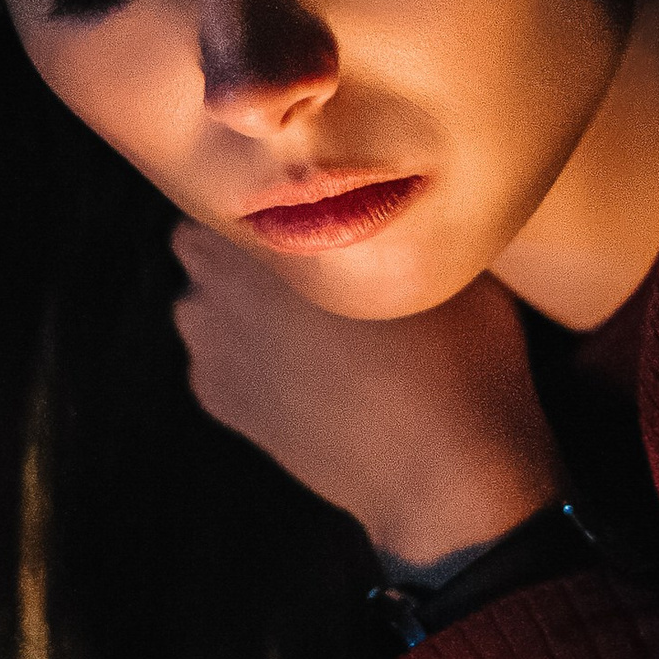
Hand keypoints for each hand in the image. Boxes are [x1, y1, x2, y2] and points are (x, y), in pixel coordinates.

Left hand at [171, 224, 563, 573]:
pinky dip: (245, 354)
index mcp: (264, 232)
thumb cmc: (456, 353)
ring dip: (235, 300)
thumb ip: (381, 211)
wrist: (442, 473)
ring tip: (307, 318)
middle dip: (239, 244)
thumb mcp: (434, 254)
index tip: (302, 203)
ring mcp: (209, 348)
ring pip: (203, 299)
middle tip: (302, 257)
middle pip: (201, 239)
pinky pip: (216, 353)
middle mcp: (216, 286)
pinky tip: (304, 368)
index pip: (228, 185)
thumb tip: (372, 186)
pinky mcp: (217, 400)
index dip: (265, 191)